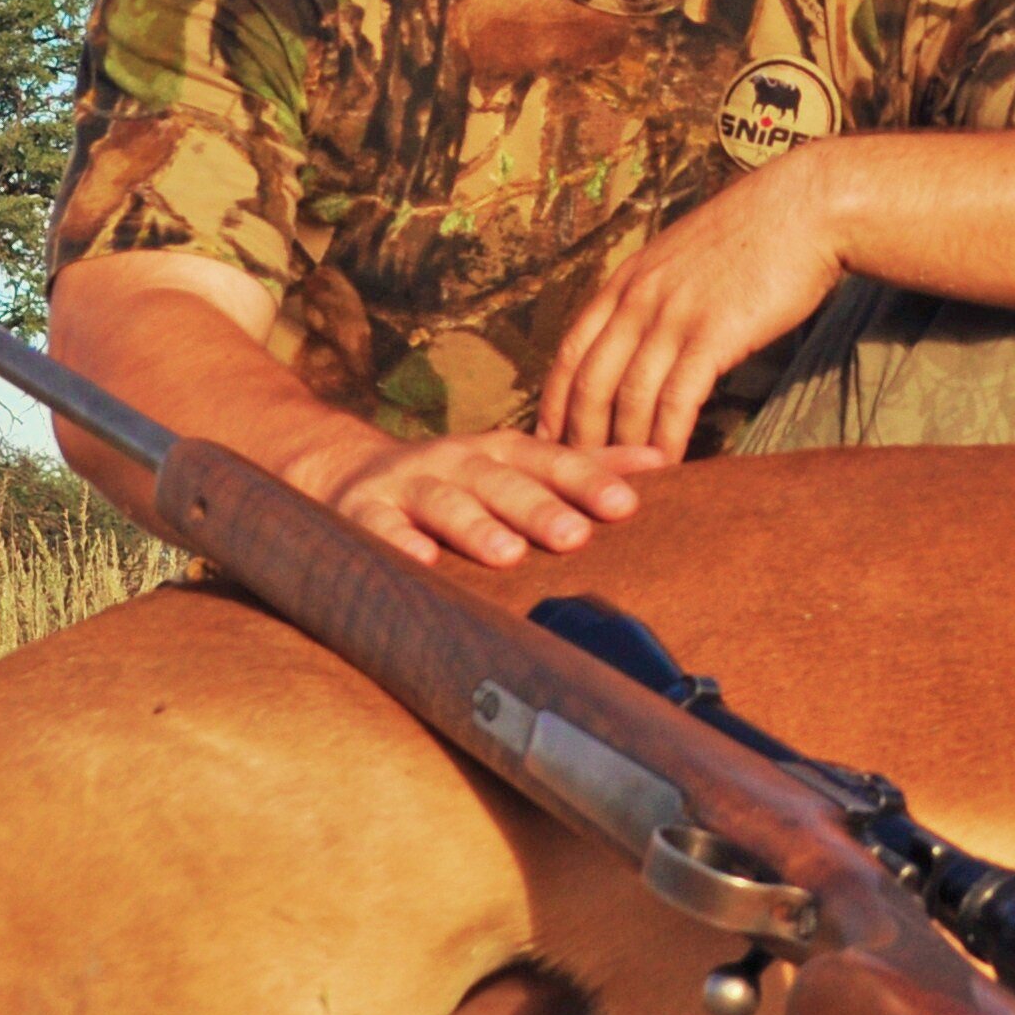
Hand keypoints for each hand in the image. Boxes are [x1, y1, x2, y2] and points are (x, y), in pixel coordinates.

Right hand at [299, 425, 672, 569]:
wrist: (350, 473)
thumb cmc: (456, 480)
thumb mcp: (516, 465)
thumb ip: (584, 466)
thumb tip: (664, 461)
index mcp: (500, 453)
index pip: (550, 462)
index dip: (587, 480)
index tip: (627, 504)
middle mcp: (458, 462)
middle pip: (503, 483)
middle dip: (540, 508)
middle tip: (578, 535)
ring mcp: (408, 486)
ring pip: (445, 503)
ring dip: (476, 526)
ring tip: (508, 554)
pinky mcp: (362, 513)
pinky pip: (379, 529)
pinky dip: (396, 543)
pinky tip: (417, 562)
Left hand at [539, 148, 852, 460]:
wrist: (806, 208)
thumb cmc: (757, 233)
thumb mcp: (685, 256)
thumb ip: (658, 295)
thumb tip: (650, 339)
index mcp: (626, 280)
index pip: (569, 351)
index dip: (553, 402)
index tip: (548, 440)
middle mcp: (638, 298)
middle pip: (589, 381)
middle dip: (579, 436)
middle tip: (580, 478)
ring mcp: (673, 316)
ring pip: (628, 397)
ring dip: (622, 447)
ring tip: (623, 484)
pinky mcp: (712, 334)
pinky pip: (675, 400)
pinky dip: (666, 439)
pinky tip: (670, 465)